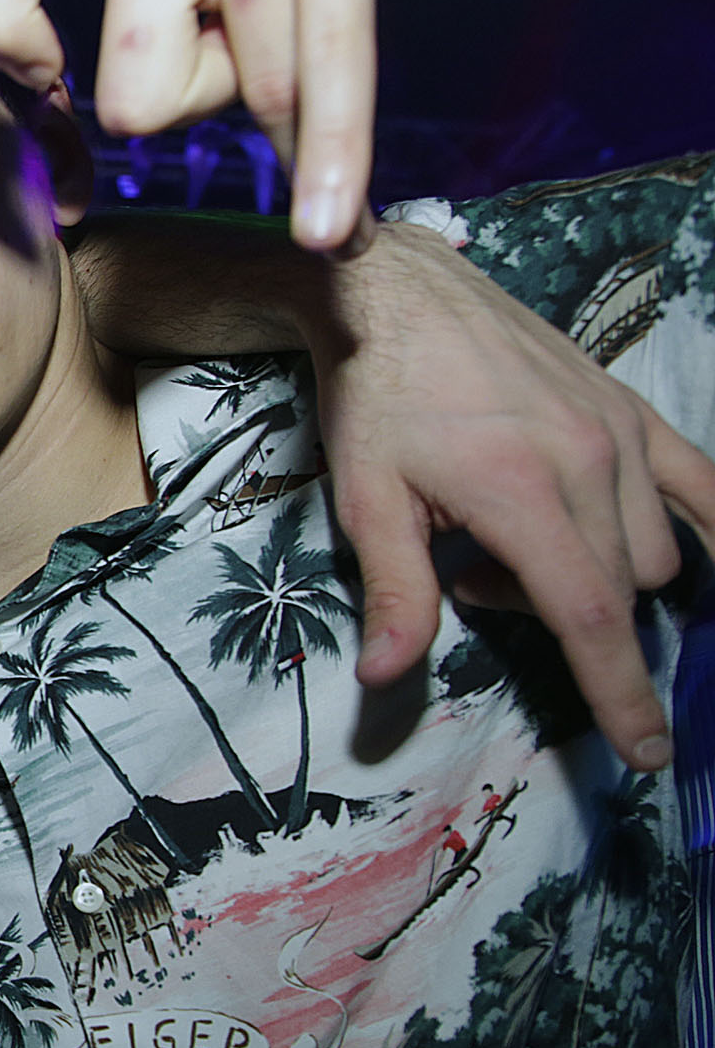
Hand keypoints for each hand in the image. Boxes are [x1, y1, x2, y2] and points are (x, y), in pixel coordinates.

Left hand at [0, 0, 552, 250]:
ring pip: (244, 89)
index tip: (46, 82)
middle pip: (136, 93)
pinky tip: (335, 230)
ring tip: (325, 80)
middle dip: (202, 106)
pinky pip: (324, 57)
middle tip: (249, 53)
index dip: (1, 31)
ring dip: (297, 115)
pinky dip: (333, 156)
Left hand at [310, 220, 714, 769]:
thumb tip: (387, 677)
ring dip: (592, 574)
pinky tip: (679, 560)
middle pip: (616, 591)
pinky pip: (701, 485)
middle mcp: (590, 460)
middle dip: (551, 614)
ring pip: (652, 552)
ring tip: (505, 537)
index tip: (646, 751)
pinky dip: (702, 529)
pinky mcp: (631, 408)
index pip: (591, 616)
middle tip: (468, 573)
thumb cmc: (372, 396)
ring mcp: (621, 430)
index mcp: (523, 489)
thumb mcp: (366, 500)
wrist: (395, 295)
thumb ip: (394, 592)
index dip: (621, 693)